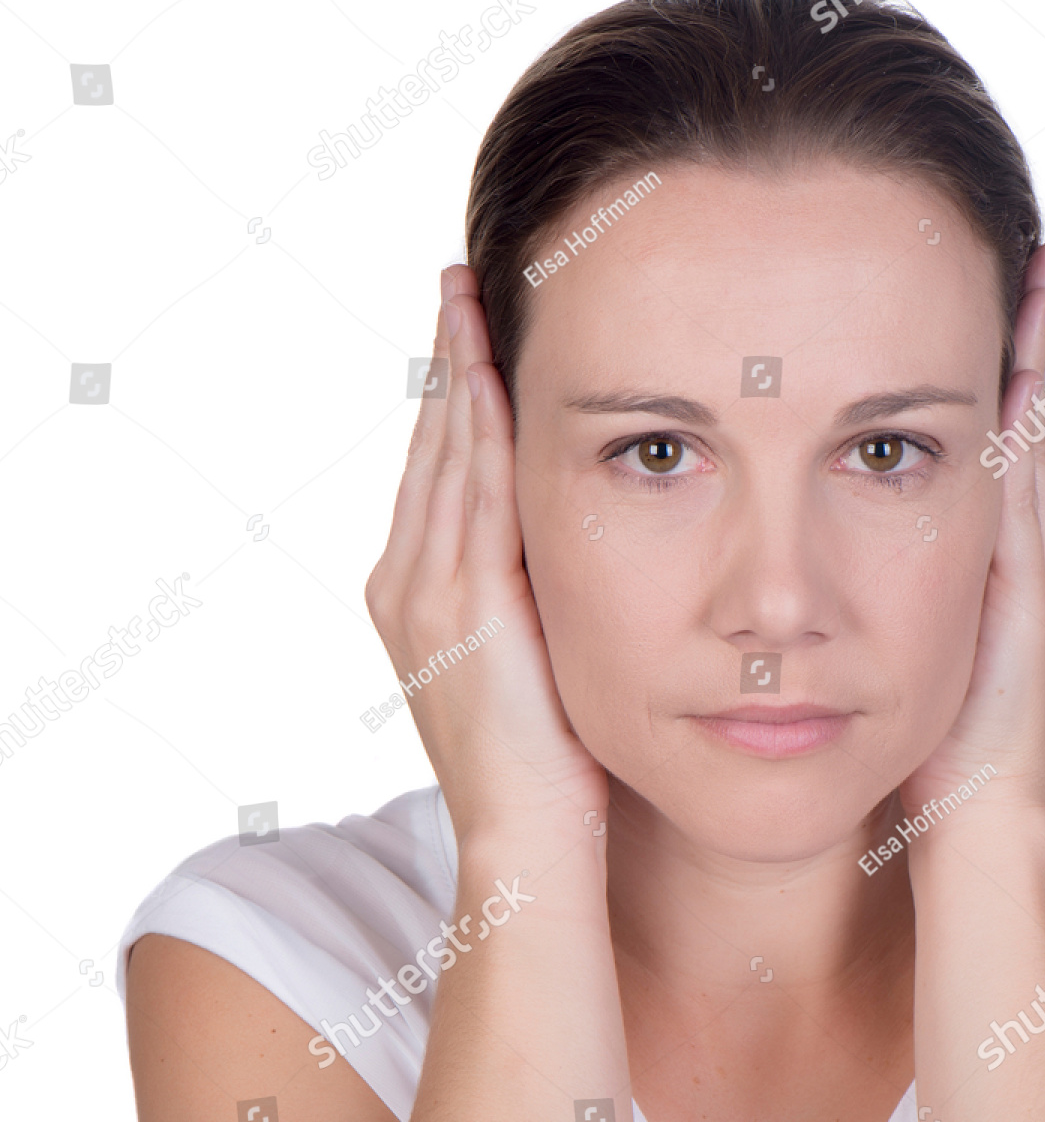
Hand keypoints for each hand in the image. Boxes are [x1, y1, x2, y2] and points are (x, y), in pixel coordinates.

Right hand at [364, 266, 608, 845]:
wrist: (525, 837)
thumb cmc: (544, 766)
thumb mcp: (527, 662)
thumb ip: (527, 596)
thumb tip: (561, 546)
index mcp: (414, 596)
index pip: (432, 473)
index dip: (446, 397)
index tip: (465, 332)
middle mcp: (405, 584)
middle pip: (426, 447)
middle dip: (444, 361)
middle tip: (458, 284)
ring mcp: (427, 594)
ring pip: (442, 456)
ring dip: (456, 371)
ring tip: (467, 297)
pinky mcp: (465, 607)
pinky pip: (471, 494)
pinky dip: (476, 427)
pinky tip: (491, 370)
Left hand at [900, 243, 1044, 822]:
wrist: (982, 827)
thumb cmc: (948, 752)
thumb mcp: (939, 649)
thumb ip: (935, 587)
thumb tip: (888, 536)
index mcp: (1044, 568)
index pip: (1036, 446)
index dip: (1030, 368)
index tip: (1017, 294)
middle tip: (1036, 253)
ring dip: (1041, 360)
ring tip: (1035, 278)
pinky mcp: (1041, 600)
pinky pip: (1032, 493)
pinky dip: (1027, 426)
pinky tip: (1012, 369)